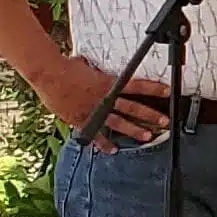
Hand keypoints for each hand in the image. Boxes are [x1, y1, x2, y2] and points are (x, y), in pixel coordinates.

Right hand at [42, 53, 167, 146]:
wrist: (49, 74)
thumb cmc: (66, 67)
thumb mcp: (87, 66)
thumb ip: (95, 71)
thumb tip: (93, 66)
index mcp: (109, 83)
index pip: (136, 86)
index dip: (153, 88)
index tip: (167, 91)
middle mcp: (105, 98)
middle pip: (133, 108)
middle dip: (150, 115)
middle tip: (165, 121)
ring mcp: (94, 110)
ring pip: (119, 123)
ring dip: (134, 130)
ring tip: (147, 137)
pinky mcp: (82, 120)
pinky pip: (95, 134)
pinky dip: (104, 144)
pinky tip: (113, 151)